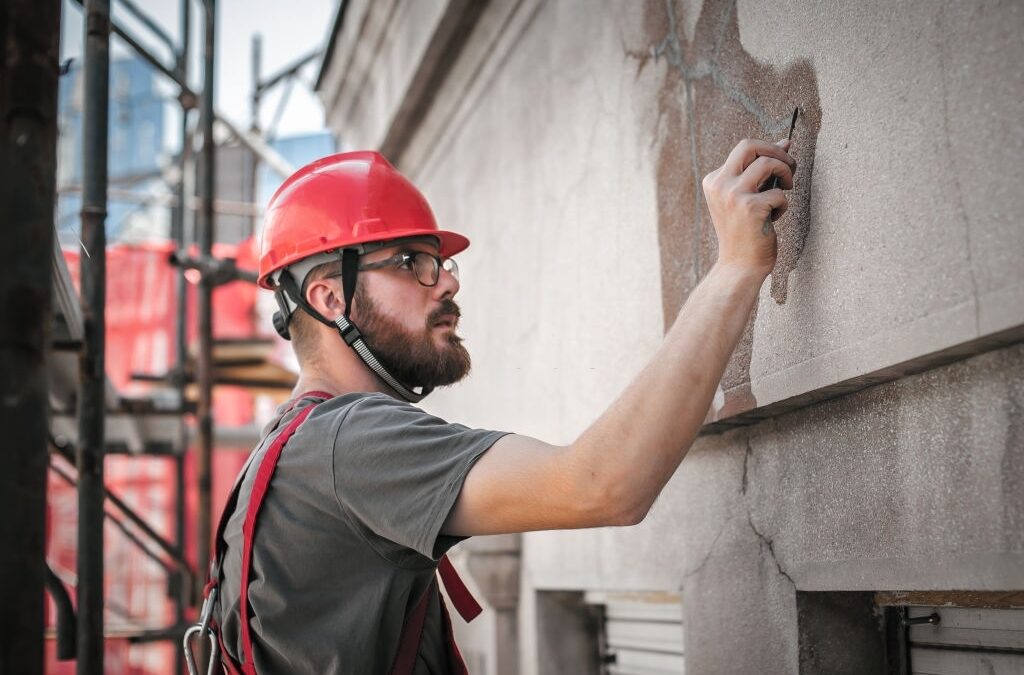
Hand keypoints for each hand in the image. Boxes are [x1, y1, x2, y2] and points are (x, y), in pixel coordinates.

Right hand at [701, 138, 795, 276]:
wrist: (739, 267)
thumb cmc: (746, 232)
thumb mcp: (749, 196)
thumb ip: (762, 169)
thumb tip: (786, 141)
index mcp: (714, 180)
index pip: (744, 149)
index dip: (769, 151)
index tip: (783, 164)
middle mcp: (719, 184)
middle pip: (750, 145)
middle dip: (776, 152)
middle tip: (789, 168)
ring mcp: (732, 195)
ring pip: (767, 163)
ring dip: (785, 173)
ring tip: (785, 190)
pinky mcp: (749, 208)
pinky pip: (778, 193)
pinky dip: (783, 204)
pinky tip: (774, 219)